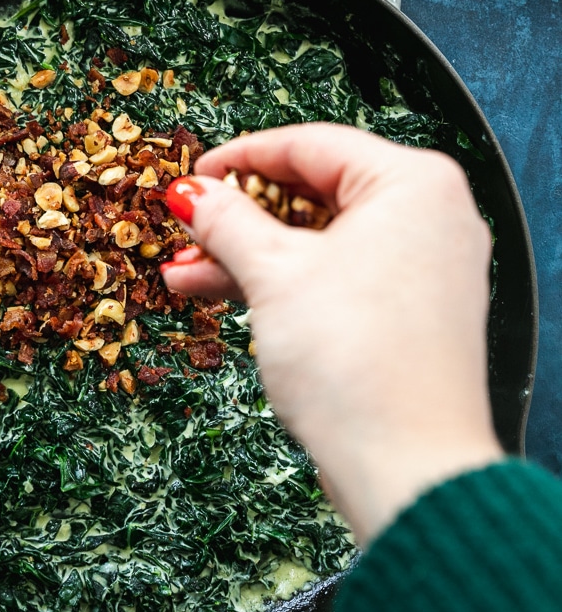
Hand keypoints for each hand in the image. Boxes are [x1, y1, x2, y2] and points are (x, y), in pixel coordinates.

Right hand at [160, 124, 503, 545]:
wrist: (405, 466)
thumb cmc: (357, 361)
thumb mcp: (274, 275)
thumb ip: (227, 222)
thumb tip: (192, 194)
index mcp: (413, 184)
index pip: (311, 144)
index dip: (241, 158)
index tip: (193, 175)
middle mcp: (429, 217)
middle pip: (314, 194)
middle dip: (238, 217)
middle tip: (184, 225)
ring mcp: (421, 268)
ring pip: (319, 242)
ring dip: (248, 256)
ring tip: (182, 270)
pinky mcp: (407, 313)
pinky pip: (334, 278)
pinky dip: (282, 285)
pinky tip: (217, 293)